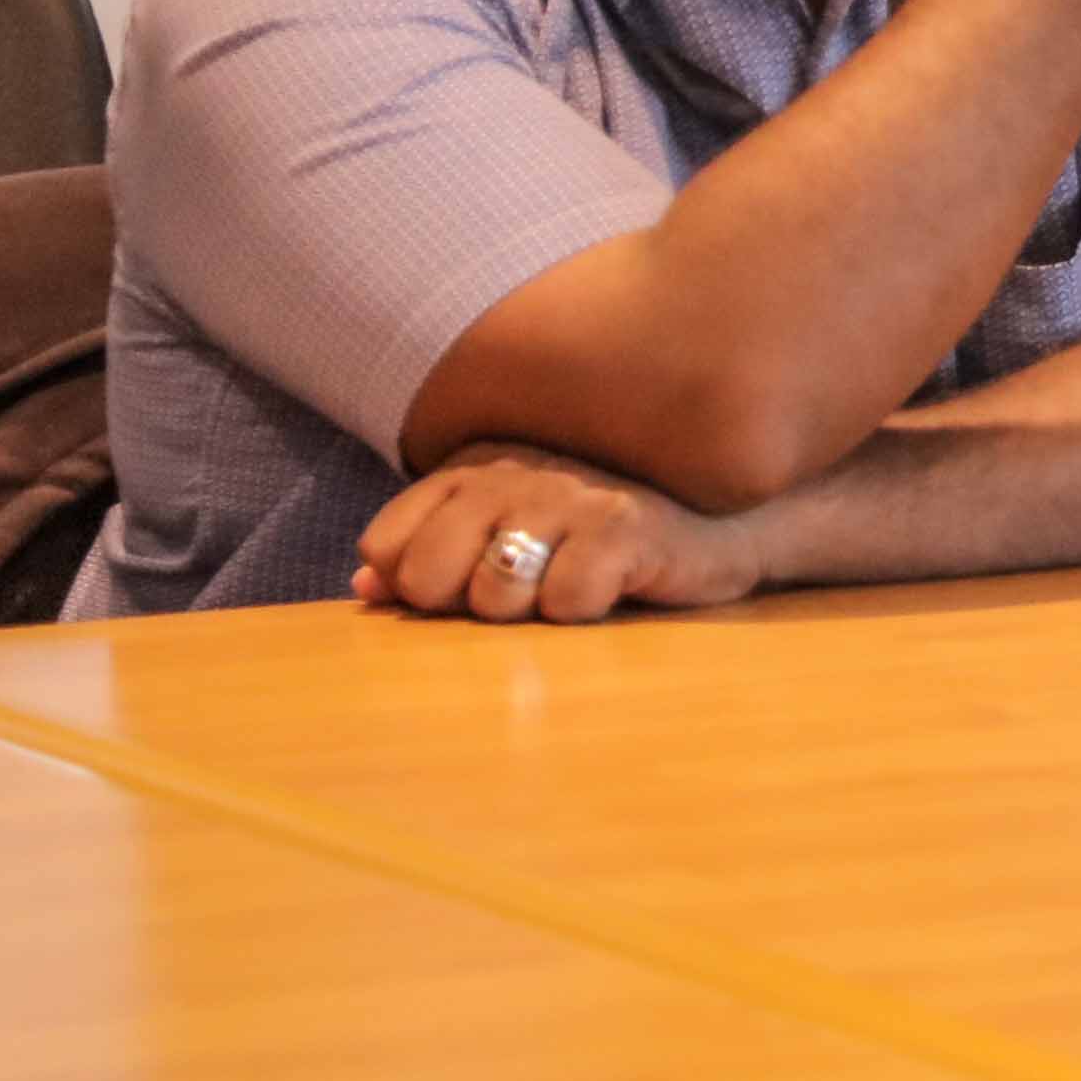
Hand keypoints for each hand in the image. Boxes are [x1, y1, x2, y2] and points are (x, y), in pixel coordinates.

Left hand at [356, 446, 759, 622]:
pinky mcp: (625, 529)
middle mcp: (511, 473)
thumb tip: (364, 589)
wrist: (715, 523)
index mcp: (471, 469)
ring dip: (525, 612)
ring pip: (494, 593)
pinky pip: (566, 602)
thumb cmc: (595, 536)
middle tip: (514, 597)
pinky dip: (582, 612)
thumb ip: (428, 554)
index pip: (387, 544)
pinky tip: (610, 589)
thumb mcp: (505, 533)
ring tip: (562, 592)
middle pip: (428, 575)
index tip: (458, 588)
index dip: (412, 585)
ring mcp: (569, 497)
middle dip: (463, 604)